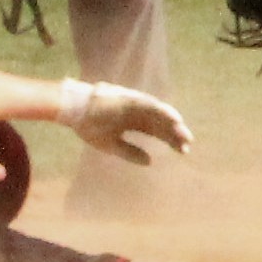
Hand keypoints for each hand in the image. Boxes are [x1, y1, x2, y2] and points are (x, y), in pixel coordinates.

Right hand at [59, 81, 191, 164]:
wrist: (74, 111)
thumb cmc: (89, 126)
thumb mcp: (111, 145)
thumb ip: (130, 152)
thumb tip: (150, 162)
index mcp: (133, 123)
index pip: (157, 132)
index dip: (171, 141)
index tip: (183, 151)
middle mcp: (138, 113)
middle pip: (162, 124)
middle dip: (175, 135)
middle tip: (187, 147)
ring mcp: (135, 105)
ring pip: (159, 115)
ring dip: (173, 124)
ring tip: (185, 135)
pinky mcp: (131, 99)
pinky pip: (150, 105)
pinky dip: (162, 111)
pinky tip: (174, 118)